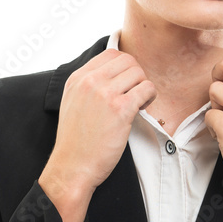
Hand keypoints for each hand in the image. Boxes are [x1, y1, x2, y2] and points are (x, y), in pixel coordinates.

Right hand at [39, 49, 155, 221]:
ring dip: (144, 87)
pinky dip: (150, 97)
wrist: (72, 167)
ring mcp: (105, 94)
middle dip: (137, 76)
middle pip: (128, 60)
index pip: (111, 53)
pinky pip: (147, 89)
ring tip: (138, 103)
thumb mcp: (73, 102)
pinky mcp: (120, 109)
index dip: (125, 67)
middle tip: (135, 94)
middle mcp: (90, 81)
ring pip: (139, 73)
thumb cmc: (76, 141)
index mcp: (78, 78)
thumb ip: (89, 85)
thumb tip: (115, 73)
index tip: (126, 83)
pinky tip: (142, 109)